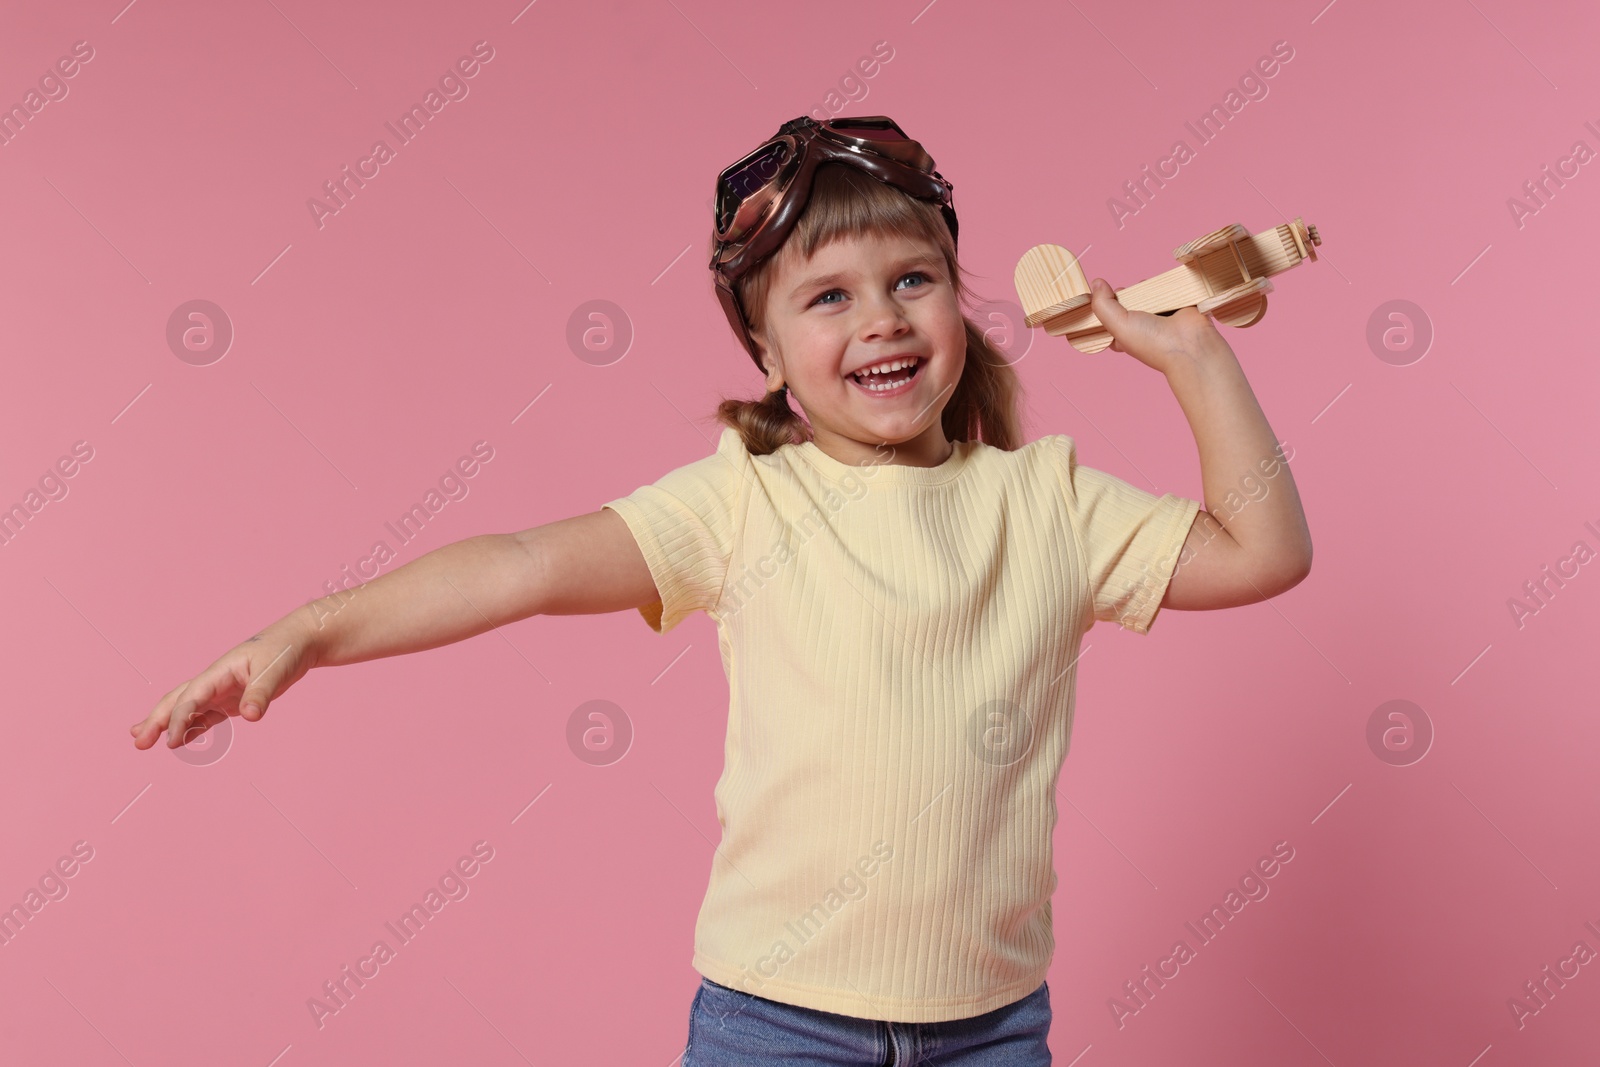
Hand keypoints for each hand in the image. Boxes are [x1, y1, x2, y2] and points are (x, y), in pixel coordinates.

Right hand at [130, 615, 319, 750]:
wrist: (299, 641)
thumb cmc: (284, 651)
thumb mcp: (274, 671)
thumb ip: (261, 693)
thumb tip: (250, 717)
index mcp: (219, 671)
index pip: (191, 697)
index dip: (179, 719)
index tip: (171, 741)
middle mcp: (215, 681)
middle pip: (178, 700)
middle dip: (157, 720)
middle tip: (138, 741)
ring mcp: (222, 690)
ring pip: (187, 708)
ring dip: (168, 724)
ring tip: (145, 740)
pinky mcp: (231, 699)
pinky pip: (206, 716)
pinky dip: (192, 728)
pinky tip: (181, 740)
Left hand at [1087, 277, 1230, 375]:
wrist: (1191, 344)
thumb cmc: (1153, 342)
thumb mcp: (1118, 325)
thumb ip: (1102, 304)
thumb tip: (1096, 282)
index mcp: (1124, 336)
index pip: (1108, 318)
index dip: (1105, 306)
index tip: (1106, 298)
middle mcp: (1140, 327)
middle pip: (1126, 301)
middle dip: (1126, 294)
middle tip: (1131, 297)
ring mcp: (1158, 315)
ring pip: (1144, 293)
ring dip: (1144, 288)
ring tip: (1149, 295)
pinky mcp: (1174, 304)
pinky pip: (1163, 288)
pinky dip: (1162, 286)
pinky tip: (1162, 290)